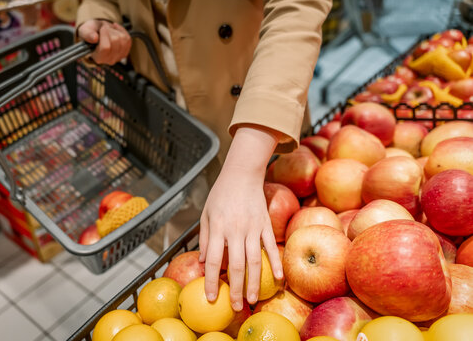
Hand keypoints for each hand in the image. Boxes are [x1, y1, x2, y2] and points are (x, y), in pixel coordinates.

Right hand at [77, 20, 130, 64]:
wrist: (98, 35)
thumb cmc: (90, 33)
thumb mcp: (85, 31)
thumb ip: (87, 34)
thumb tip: (94, 38)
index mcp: (98, 57)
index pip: (105, 48)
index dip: (105, 35)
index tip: (102, 28)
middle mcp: (109, 60)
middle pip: (115, 41)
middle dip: (110, 30)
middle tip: (104, 28)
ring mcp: (118, 57)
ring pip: (123, 39)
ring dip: (115, 31)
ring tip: (108, 29)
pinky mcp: (125, 52)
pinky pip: (128, 38)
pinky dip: (122, 31)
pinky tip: (115, 29)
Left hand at [199, 126, 283, 311]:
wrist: (242, 173)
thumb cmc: (220, 194)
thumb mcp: (206, 213)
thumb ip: (205, 238)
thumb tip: (201, 262)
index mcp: (217, 227)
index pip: (211, 260)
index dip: (211, 280)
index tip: (211, 297)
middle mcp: (234, 229)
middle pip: (234, 265)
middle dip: (234, 288)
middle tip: (234, 307)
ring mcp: (252, 227)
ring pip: (253, 260)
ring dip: (253, 282)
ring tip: (252, 299)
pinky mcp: (265, 224)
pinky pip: (271, 246)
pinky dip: (276, 263)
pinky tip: (278, 278)